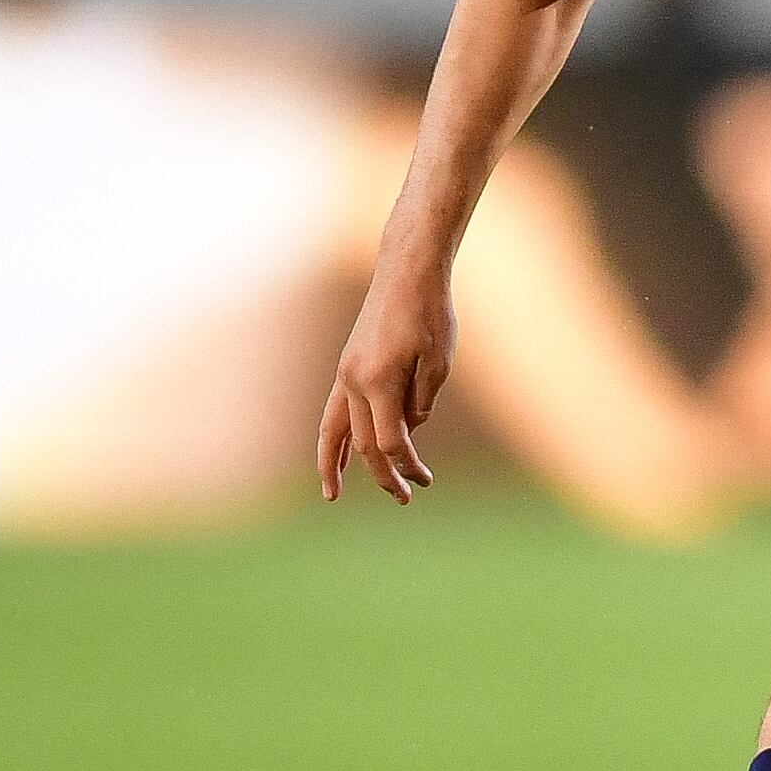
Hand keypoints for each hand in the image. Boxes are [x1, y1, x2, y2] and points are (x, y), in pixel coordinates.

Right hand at [316, 274, 455, 504]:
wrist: (407, 274)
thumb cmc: (430, 314)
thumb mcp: (438, 362)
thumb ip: (421, 403)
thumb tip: (407, 429)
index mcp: (379, 381)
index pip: (391, 440)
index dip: (408, 464)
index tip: (426, 479)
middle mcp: (354, 381)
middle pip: (364, 443)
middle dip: (384, 473)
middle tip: (406, 497)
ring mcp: (345, 374)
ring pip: (333, 430)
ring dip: (334, 464)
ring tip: (332, 494)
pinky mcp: (347, 368)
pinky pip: (333, 411)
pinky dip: (333, 437)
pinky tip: (337, 456)